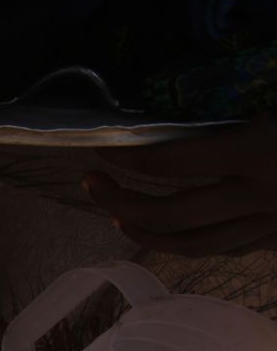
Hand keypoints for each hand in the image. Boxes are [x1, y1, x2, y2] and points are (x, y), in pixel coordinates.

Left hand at [84, 117, 276, 256]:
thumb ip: (227, 115)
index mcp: (259, 153)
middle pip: (171, 214)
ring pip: (194, 245)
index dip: (128, 157)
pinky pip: (225, 249)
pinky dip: (189, 241)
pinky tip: (170, 231)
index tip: (102, 148)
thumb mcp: (274, 101)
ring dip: (146, 234)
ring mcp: (274, 225)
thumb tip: (162, 118)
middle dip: (119, 200)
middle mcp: (264, 197)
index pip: (171, 161)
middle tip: (91, 183)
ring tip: (117, 216)